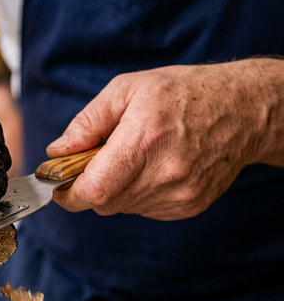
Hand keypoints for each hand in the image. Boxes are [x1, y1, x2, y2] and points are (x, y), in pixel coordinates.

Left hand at [47, 61, 276, 219]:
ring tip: (134, 158)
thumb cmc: (183, 93)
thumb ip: (87, 122)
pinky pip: (144, 210)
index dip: (69, 194)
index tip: (58, 187)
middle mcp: (164, 173)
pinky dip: (138, 194)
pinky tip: (153, 168)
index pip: (94, 190)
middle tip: (98, 161)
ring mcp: (180, 194)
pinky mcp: (189, 206)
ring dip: (116, 189)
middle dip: (91, 186)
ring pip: (122, 208)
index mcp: (145, 140)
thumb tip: (57, 152)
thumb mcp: (127, 89)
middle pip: (104, 202)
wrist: (243, 110)